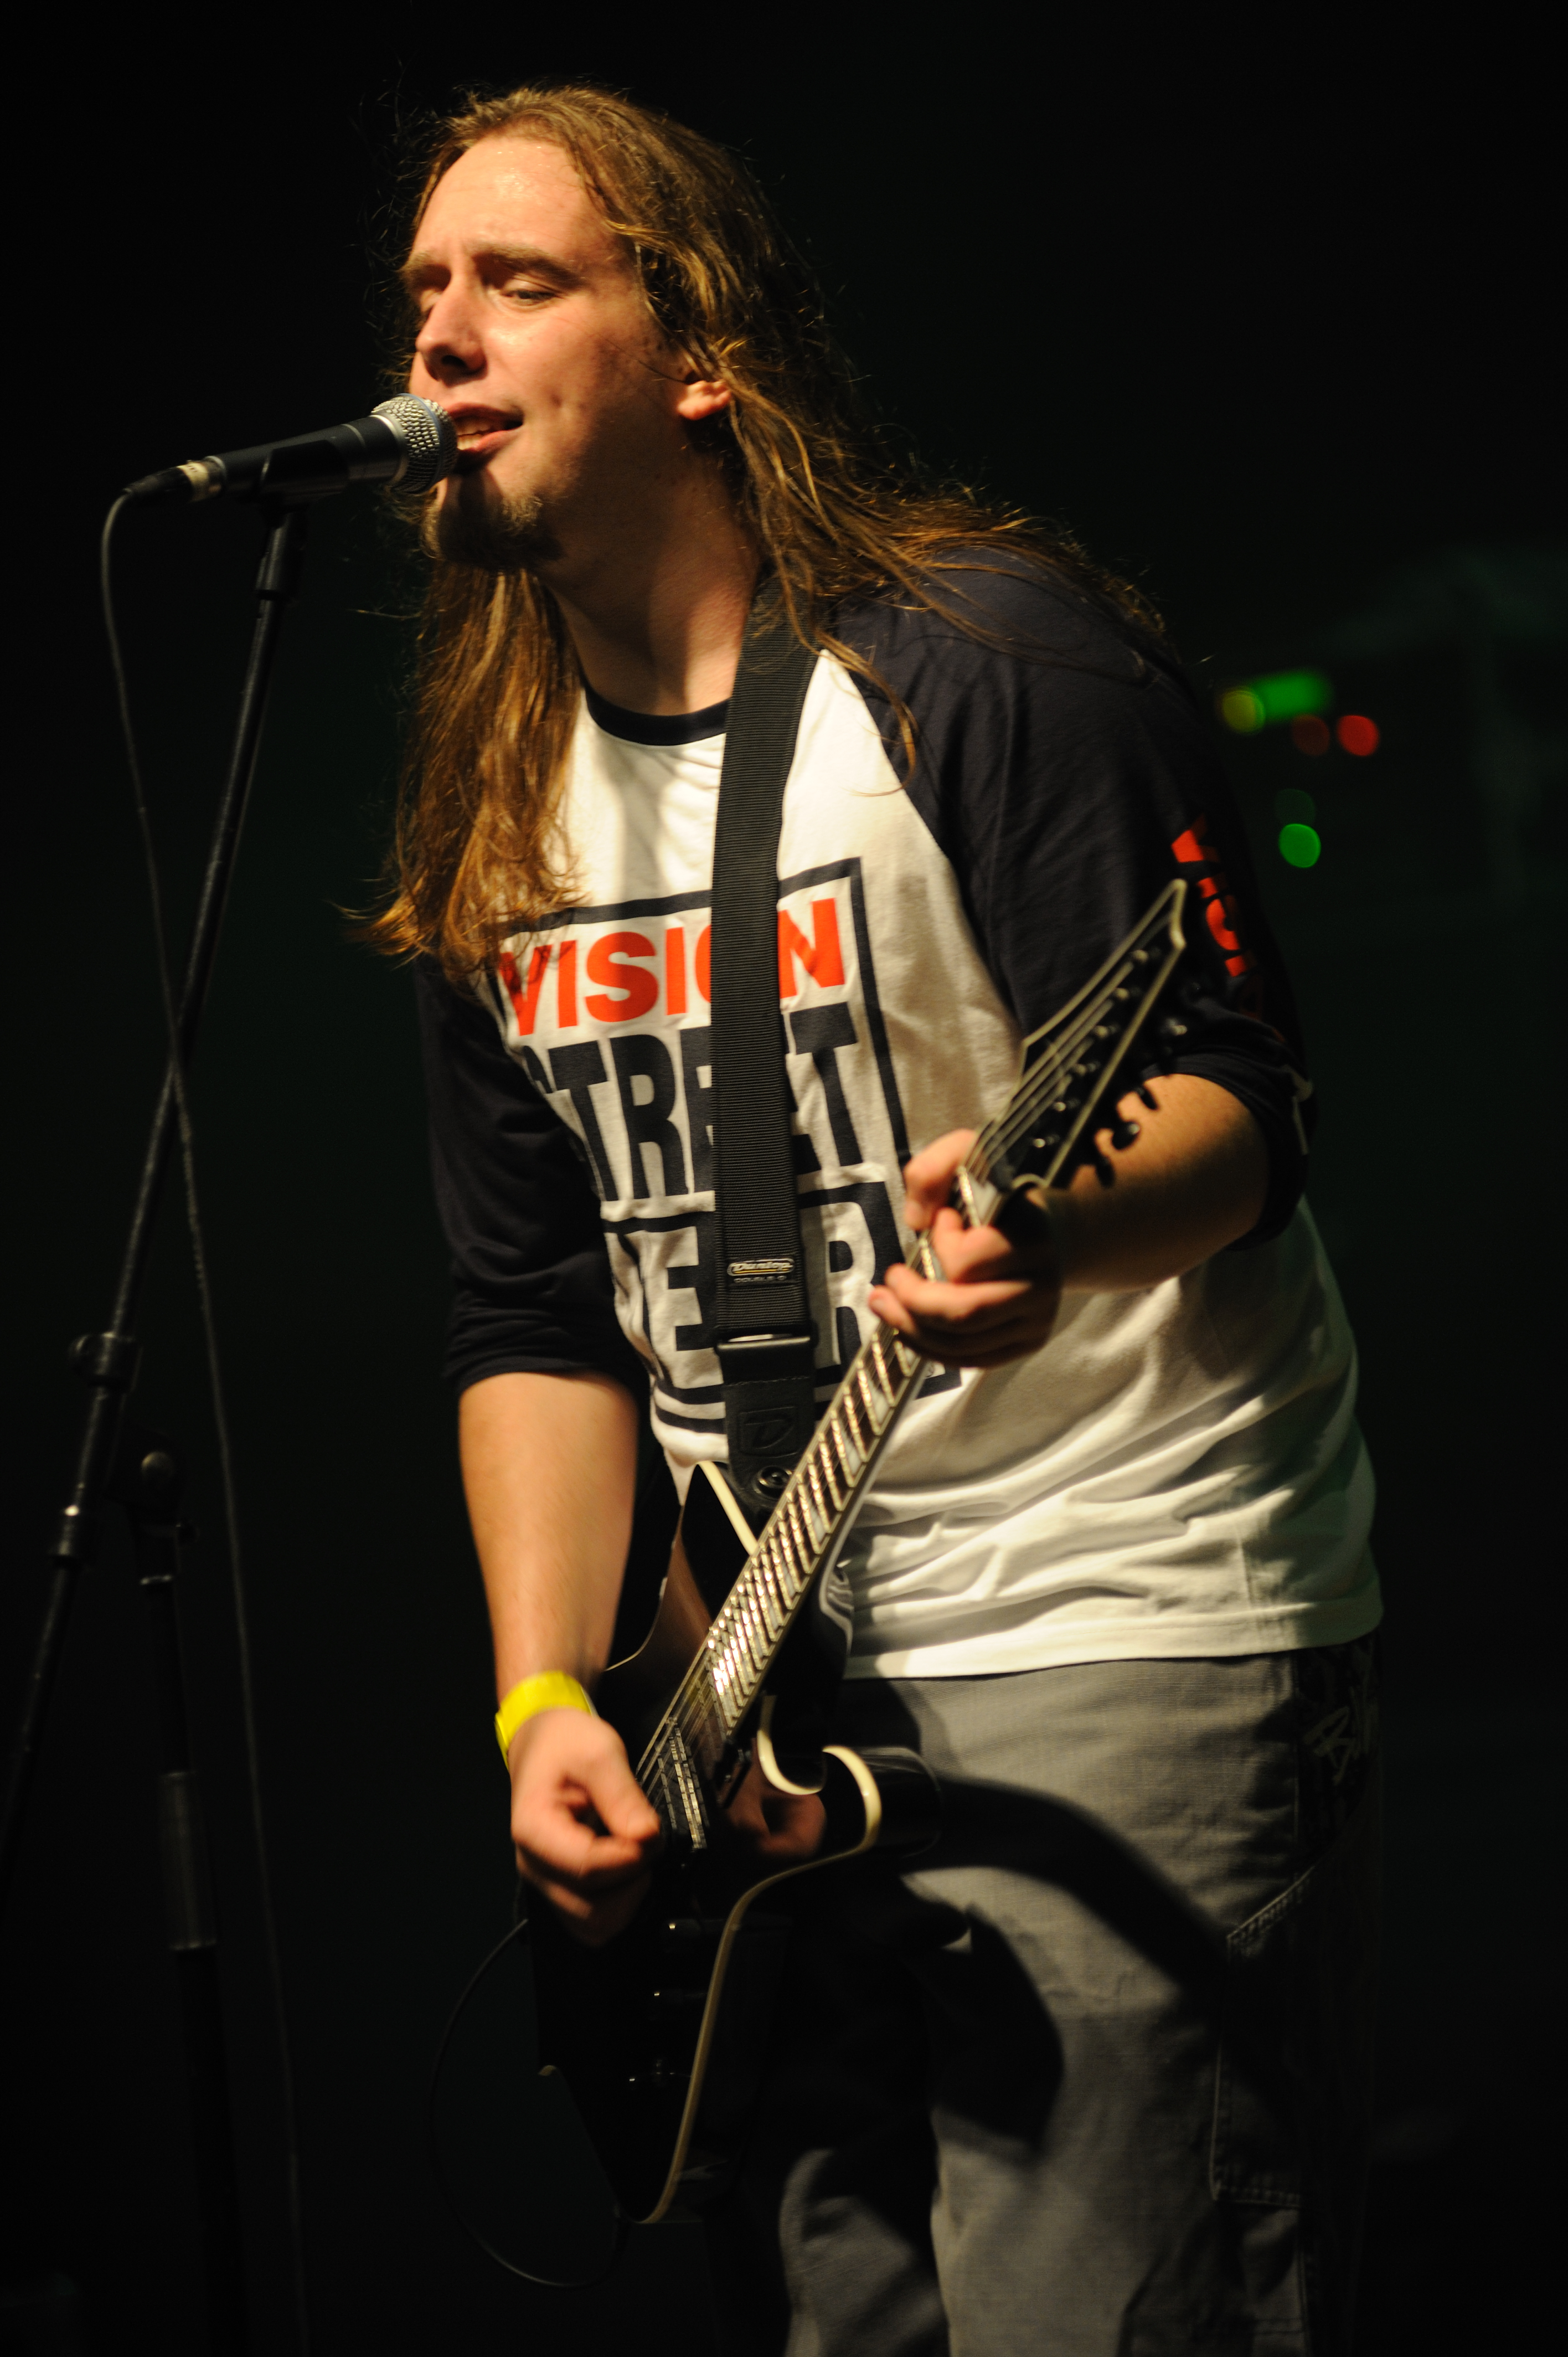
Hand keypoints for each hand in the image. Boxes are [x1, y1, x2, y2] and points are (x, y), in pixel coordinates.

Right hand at [508, 1706, 661, 1946]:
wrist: (544, 1743)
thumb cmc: (565, 1743)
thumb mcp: (599, 1751)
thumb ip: (623, 1795)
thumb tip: (648, 1837)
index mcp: (533, 1829)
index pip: (586, 1868)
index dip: (629, 1858)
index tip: (650, 1835)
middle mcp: (534, 1866)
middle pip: (591, 1912)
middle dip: (632, 1882)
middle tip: (645, 1841)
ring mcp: (547, 1882)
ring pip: (594, 1925)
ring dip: (627, 1897)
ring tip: (635, 1852)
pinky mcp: (561, 1889)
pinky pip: (592, 1919)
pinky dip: (618, 1901)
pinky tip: (624, 1865)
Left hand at [867, 1130, 1063, 1370]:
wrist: (1057, 1226)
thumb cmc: (1004, 1191)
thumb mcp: (971, 1154)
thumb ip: (934, 1169)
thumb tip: (915, 1221)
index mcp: (1032, 1237)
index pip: (969, 1260)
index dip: (942, 1242)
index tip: (940, 1220)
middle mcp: (1042, 1284)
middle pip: (964, 1313)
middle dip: (912, 1300)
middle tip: (889, 1280)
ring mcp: (1038, 1320)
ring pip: (962, 1344)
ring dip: (911, 1327)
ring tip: (884, 1303)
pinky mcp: (1027, 1342)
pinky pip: (971, 1360)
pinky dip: (930, 1348)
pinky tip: (905, 1326)